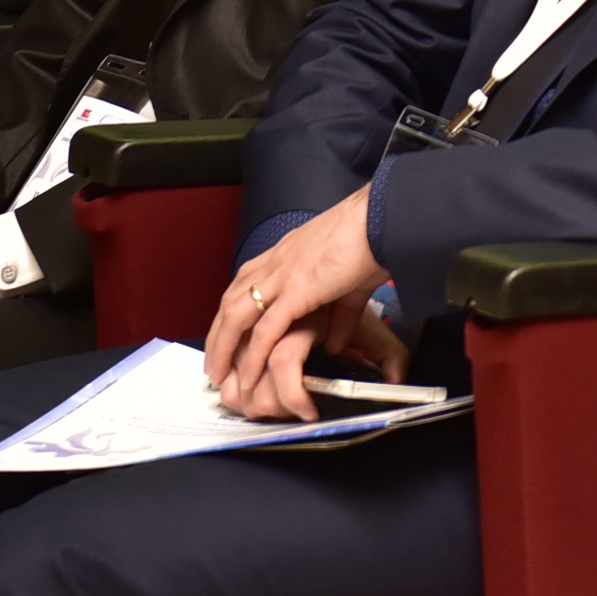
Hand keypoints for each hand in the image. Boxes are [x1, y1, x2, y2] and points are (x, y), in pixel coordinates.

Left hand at [205, 188, 405, 421]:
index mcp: (287, 253)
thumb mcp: (352, 284)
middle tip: (214, 364)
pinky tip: (247, 375)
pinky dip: (253, 355)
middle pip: (231, 300)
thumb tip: (335, 343)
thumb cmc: (373, 240)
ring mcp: (283, 275)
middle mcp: (276, 262)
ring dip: (224, 347)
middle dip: (218, 334)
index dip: (232, 313)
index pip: (245, 283)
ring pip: (237, 315)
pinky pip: (266, 329)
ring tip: (219, 375)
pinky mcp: (296, 290)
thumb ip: (342, 316)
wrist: (383, 220)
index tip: (226, 337)